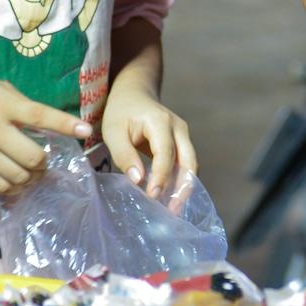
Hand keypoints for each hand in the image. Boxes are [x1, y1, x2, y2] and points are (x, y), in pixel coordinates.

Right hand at [0, 72, 92, 193]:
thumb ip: (21, 104)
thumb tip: (46, 123)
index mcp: (3, 104)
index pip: (40, 115)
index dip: (65, 124)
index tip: (85, 131)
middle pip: (32, 157)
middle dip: (45, 162)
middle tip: (45, 160)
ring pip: (19, 176)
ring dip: (32, 177)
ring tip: (33, 172)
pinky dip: (15, 187)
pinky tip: (19, 181)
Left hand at [102, 82, 196, 200]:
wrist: (134, 94)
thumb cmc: (121, 113)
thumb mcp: (113, 132)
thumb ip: (124, 155)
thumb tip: (138, 180)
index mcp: (160, 122)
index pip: (166, 153)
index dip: (161, 176)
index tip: (152, 197)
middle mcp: (179, 127)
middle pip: (189, 161)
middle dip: (183, 187)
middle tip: (172, 211)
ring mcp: (184, 134)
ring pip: (191, 164)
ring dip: (184, 186)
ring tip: (172, 208)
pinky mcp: (183, 142)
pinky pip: (186, 163)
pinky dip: (181, 180)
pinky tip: (170, 196)